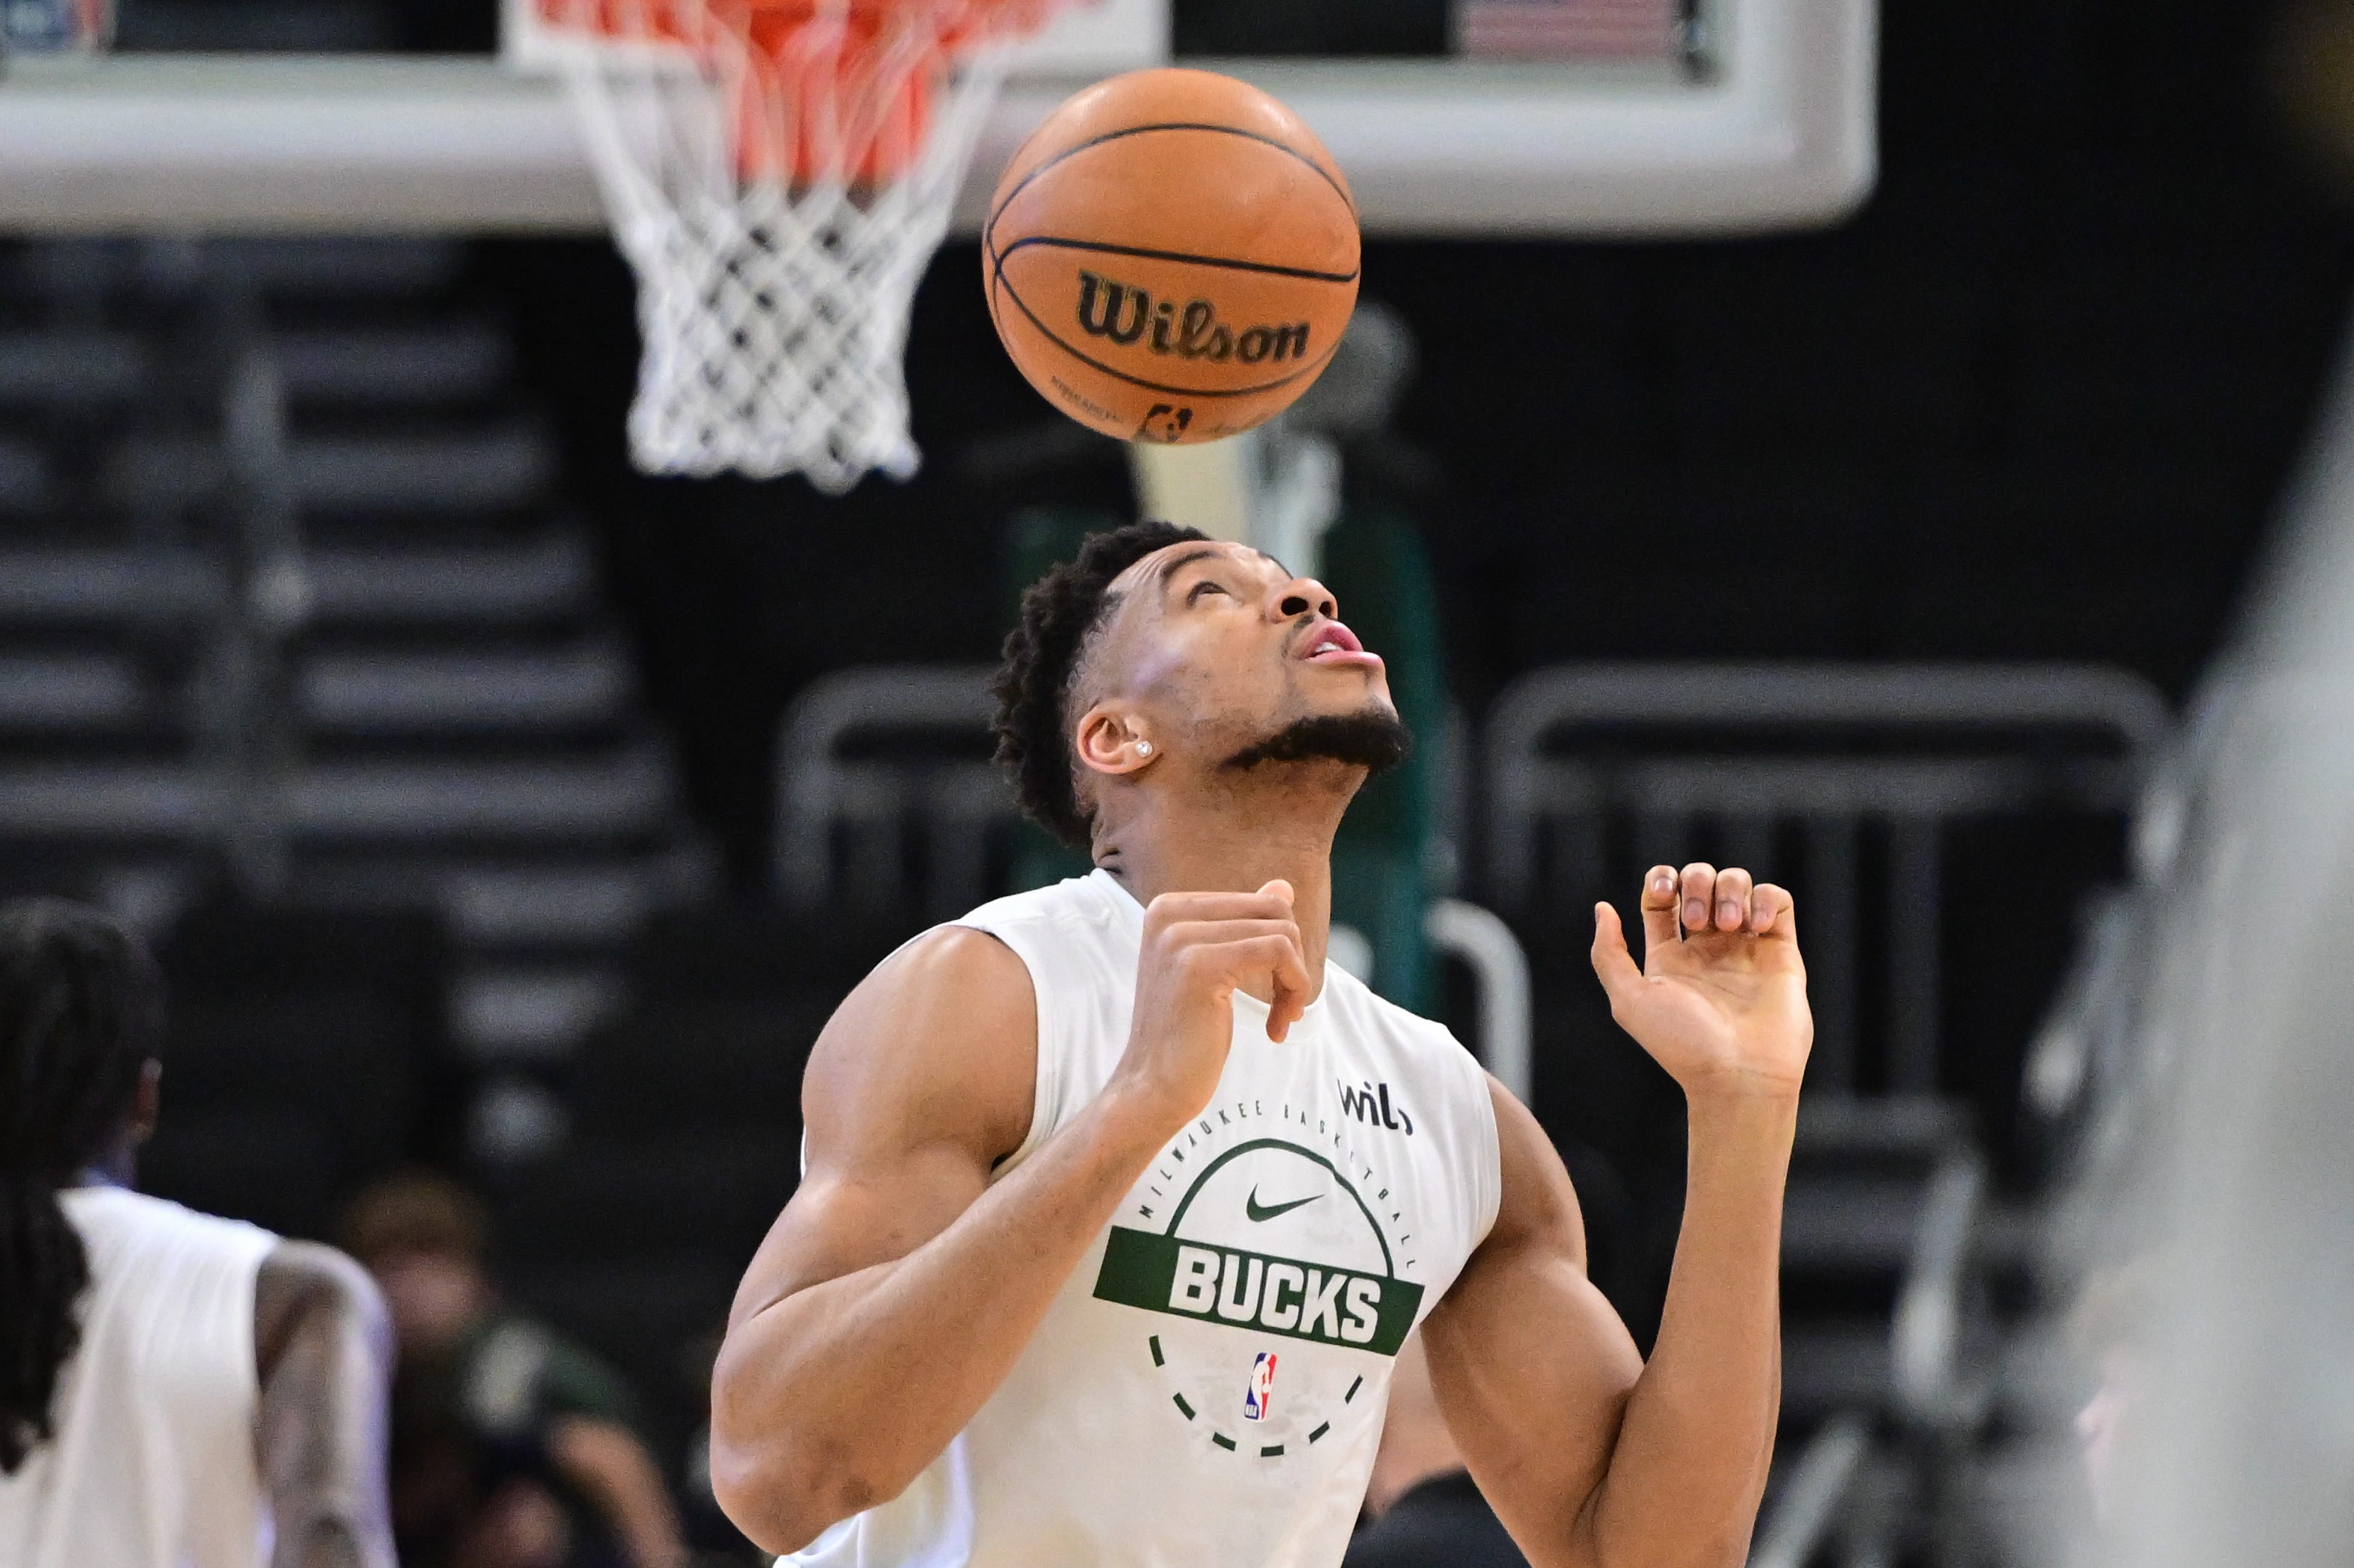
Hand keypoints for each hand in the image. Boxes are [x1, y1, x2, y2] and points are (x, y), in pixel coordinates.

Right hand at [1115, 881, 1311, 1132]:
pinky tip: (1278, 1028)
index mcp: (1168, 908)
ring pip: (1282, 932)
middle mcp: (1168, 913)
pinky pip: (1279, 953)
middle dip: (1293, 961)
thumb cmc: (1187, 1035)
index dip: (1281, 947)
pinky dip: (1294, 990)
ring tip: (1282, 1019)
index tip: (1274, 992)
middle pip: (1274, 911)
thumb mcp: (1218, 971)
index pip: (1259, 902)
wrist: (1152, 1088)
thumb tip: (1283, 887)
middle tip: (1287, 1007)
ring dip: (1296, 982)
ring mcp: (1181, 937)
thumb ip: (1245, 926)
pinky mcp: (1200, 965)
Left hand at [1590, 863, 1810, 1101]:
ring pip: (1737, 885)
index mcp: (1669, 957)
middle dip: (1696, 882)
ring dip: (1730, 889)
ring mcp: (1745, 948)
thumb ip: (1609, 953)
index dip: (1660, 882)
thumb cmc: (1682, 1044)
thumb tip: (1603, 908)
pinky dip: (1764, 899)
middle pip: (1699, 882)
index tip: (1662, 894)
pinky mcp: (1781, 952)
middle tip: (1698, 920)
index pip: (1661, 899)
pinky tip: (1755, 925)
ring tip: (1729, 925)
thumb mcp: (1629, 1000)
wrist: (1739, 1075)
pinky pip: (1777, 902)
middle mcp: (1707, 949)